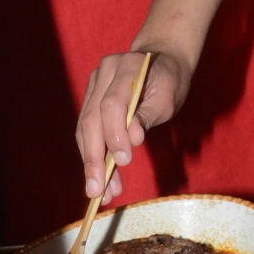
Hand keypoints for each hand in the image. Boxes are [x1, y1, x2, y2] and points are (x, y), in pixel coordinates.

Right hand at [76, 46, 192, 199]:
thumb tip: (133, 138)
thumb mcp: (168, 97)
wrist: (162, 61)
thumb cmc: (169, 82)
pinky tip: (103, 180)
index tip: (124, 161)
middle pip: (91, 119)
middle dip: (94, 158)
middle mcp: (105, 72)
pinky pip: (87, 130)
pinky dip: (94, 156)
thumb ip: (149, 115)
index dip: (115, 133)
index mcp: (127, 66)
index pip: (112, 104)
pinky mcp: (90, 97)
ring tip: (102, 192)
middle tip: (98, 190)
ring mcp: (94, 83)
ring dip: (92, 163)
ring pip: (85, 128)